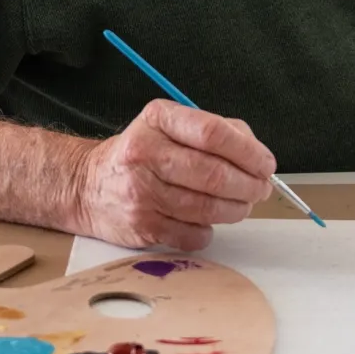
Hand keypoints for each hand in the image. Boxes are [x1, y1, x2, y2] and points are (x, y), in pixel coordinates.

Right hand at [73, 100, 275, 250]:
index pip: (213, 133)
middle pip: (214, 174)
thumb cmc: (141, 154)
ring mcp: (141, 192)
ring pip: (207, 208)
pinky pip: (192, 234)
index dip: (249, 152)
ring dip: (236, 210)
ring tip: (241, 205)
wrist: (87, 186)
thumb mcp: (170, 126)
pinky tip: (207, 221)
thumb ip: (217, 132)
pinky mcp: (141, 225)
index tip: (266, 164)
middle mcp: (145, 153)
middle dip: (249, 186)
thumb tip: (256, 156)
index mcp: (158, 119)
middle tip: (260, 189)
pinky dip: (209, 230)